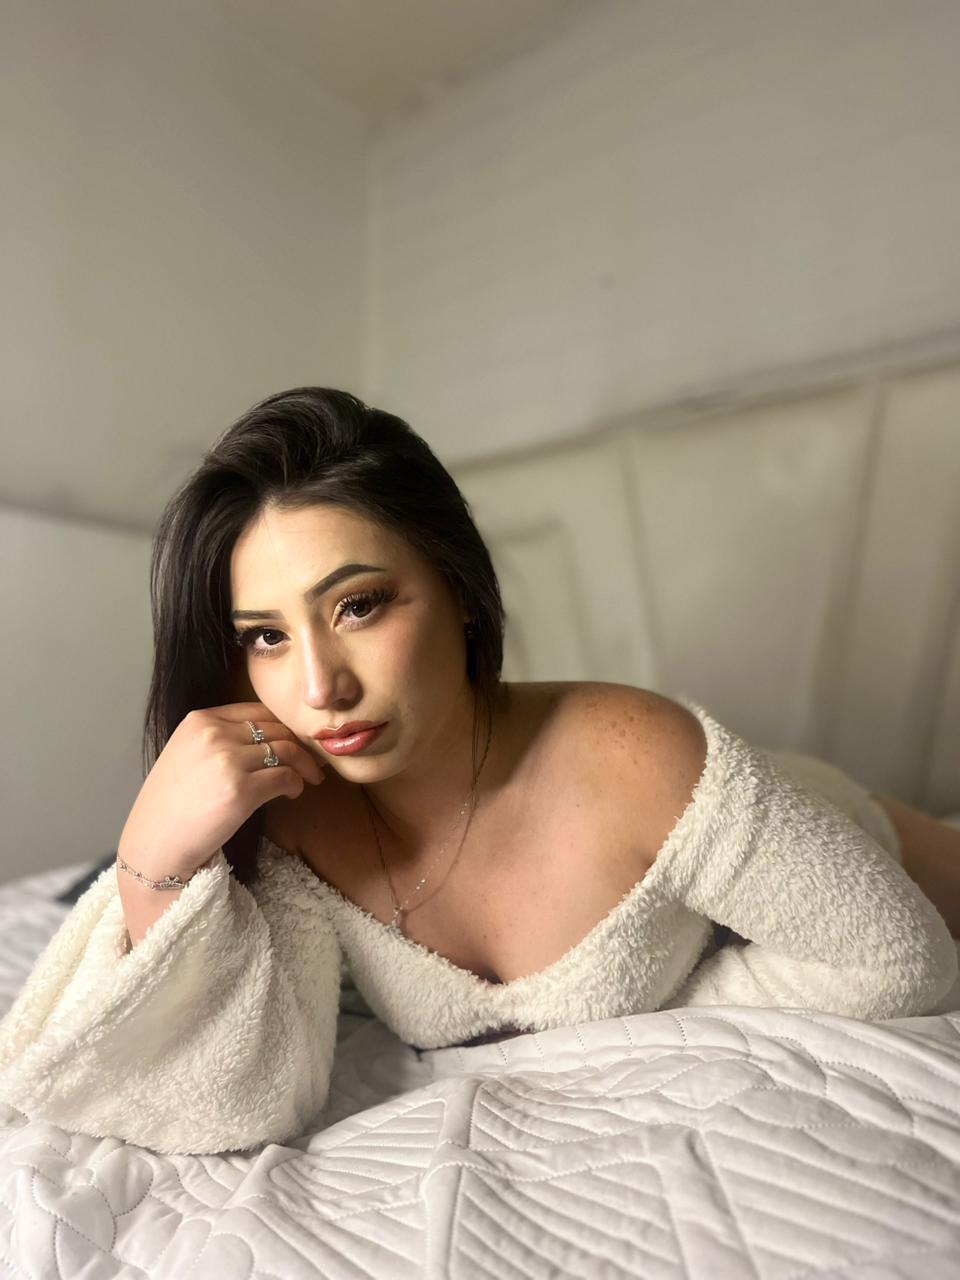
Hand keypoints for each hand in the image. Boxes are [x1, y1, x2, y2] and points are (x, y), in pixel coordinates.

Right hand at [117, 702, 324, 877]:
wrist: (155, 845)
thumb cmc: (172, 806)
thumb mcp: (186, 754)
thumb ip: (219, 738)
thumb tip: (267, 738)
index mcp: (199, 720)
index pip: (257, 711)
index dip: (283, 726)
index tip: (295, 740)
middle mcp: (213, 734)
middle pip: (276, 729)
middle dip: (300, 745)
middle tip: (312, 761)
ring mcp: (227, 761)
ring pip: (286, 750)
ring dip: (304, 765)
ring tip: (309, 778)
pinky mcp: (241, 790)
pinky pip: (285, 777)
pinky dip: (296, 784)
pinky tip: (293, 792)